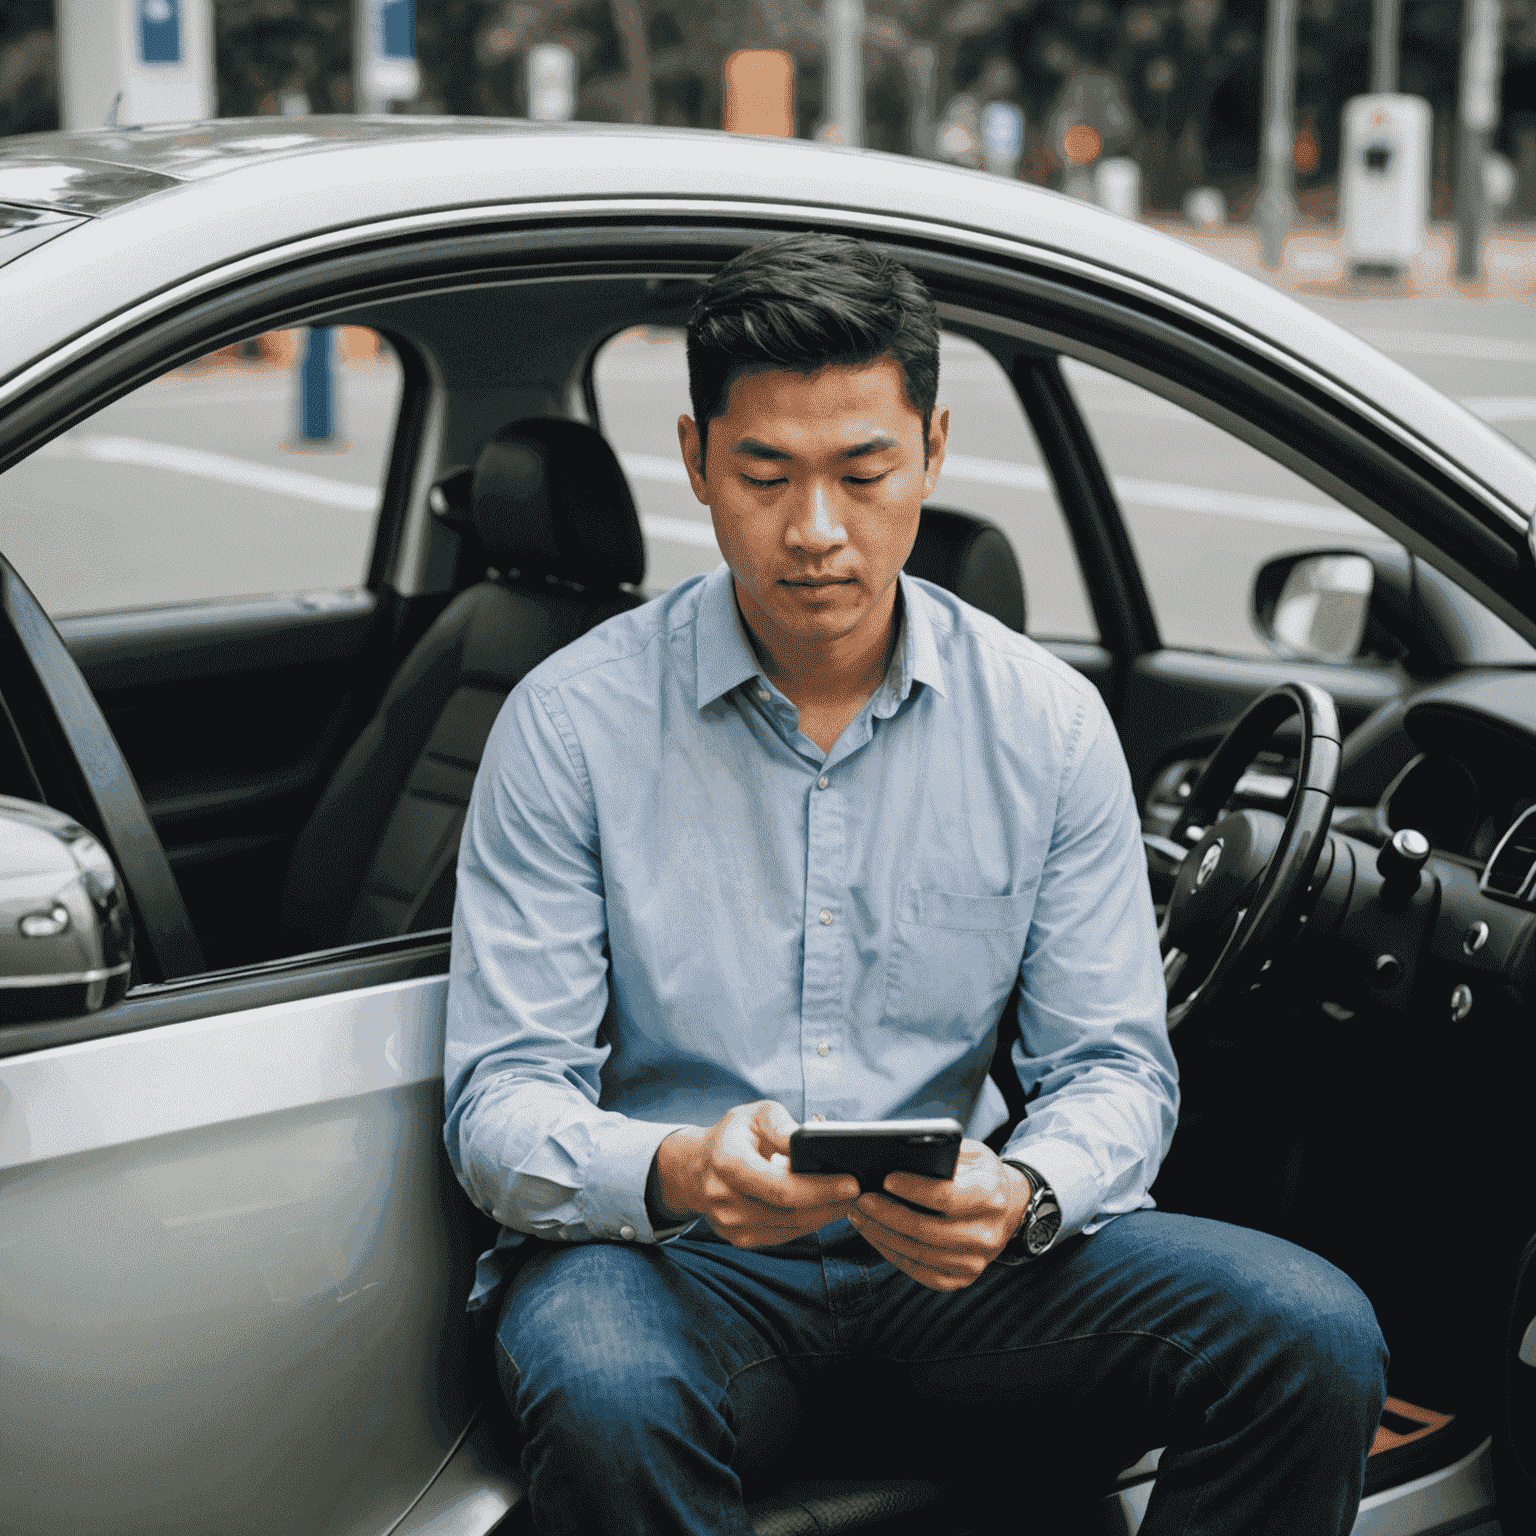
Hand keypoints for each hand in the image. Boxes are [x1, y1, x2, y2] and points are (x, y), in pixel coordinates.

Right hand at [651, 1101, 860, 1247]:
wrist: (696, 1169)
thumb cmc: (734, 1136)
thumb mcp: (754, 1114)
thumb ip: (782, 1125)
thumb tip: (812, 1139)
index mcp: (727, 1162)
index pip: (781, 1187)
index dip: (820, 1189)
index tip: (852, 1182)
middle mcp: (724, 1199)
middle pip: (790, 1213)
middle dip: (831, 1204)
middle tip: (861, 1191)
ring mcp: (731, 1225)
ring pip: (791, 1228)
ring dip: (824, 1215)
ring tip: (848, 1198)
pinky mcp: (740, 1239)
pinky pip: (784, 1235)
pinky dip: (808, 1223)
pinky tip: (825, 1208)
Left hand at [847, 1140, 1030, 1291]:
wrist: (1007, 1209)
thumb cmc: (979, 1175)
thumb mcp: (970, 1153)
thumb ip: (943, 1154)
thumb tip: (899, 1155)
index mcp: (990, 1196)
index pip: (946, 1197)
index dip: (913, 1189)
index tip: (886, 1179)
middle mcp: (987, 1234)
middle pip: (927, 1229)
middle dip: (888, 1214)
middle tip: (861, 1199)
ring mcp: (975, 1262)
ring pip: (919, 1253)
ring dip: (883, 1235)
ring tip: (860, 1215)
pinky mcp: (961, 1279)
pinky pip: (920, 1271)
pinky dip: (892, 1253)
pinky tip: (875, 1235)